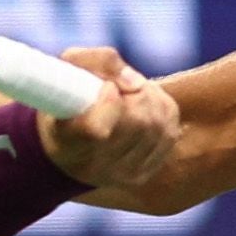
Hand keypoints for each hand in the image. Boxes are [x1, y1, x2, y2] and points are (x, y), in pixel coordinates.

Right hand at [35, 47, 179, 189]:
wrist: (68, 142)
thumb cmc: (67, 98)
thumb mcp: (70, 68)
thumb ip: (99, 61)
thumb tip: (135, 82)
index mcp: (66, 143)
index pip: (96, 129)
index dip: (109, 100)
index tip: (106, 87)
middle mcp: (93, 167)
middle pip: (138, 122)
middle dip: (135, 93)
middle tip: (119, 88)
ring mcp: (121, 174)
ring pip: (158, 124)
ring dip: (149, 98)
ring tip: (129, 97)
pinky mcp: (144, 173)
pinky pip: (169, 130)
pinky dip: (160, 111)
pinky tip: (142, 110)